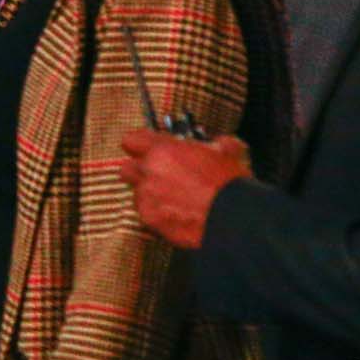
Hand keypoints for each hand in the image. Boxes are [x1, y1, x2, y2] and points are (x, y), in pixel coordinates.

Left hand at [119, 131, 252, 248]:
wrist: (232, 219)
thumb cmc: (229, 185)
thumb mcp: (226, 152)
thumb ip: (213, 144)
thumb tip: (217, 144)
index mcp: (164, 150)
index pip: (131, 140)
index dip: (140, 145)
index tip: (148, 149)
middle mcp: (149, 171)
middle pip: (127, 168)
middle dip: (140, 171)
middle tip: (158, 175)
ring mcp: (147, 197)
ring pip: (137, 193)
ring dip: (150, 194)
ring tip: (174, 199)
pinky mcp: (149, 219)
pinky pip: (145, 213)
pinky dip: (157, 213)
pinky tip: (176, 214)